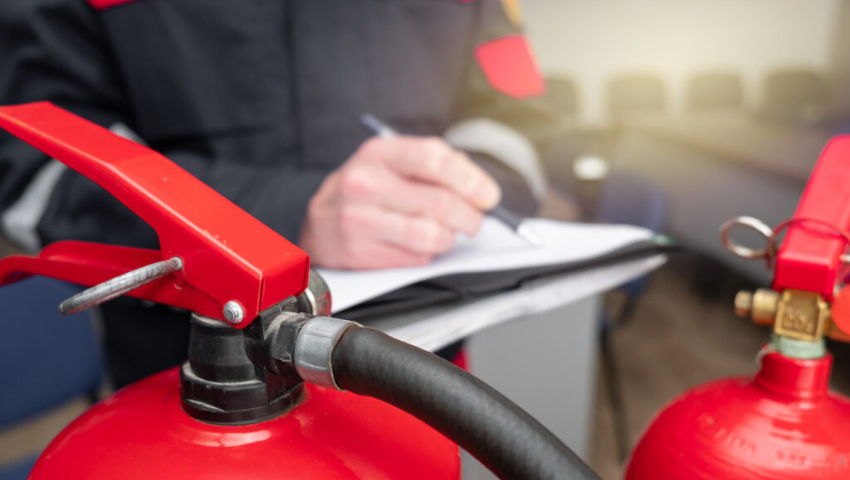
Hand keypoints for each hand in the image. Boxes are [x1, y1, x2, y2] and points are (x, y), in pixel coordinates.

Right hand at [300, 136, 500, 268]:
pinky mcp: (359, 252)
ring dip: (449, 239)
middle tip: (474, 222)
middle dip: (470, 217)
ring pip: (431, 236)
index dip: (470, 180)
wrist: (320, 221)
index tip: (487, 195)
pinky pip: (415, 258)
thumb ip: (434, 166)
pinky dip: (426, 255)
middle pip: (439, 203)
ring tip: (446, 235)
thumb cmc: (365, 190)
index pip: (435, 159)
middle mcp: (365, 183)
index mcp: (379, 153)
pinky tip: (416, 245)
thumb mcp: (392, 162)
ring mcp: (359, 219)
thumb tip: (479, 187)